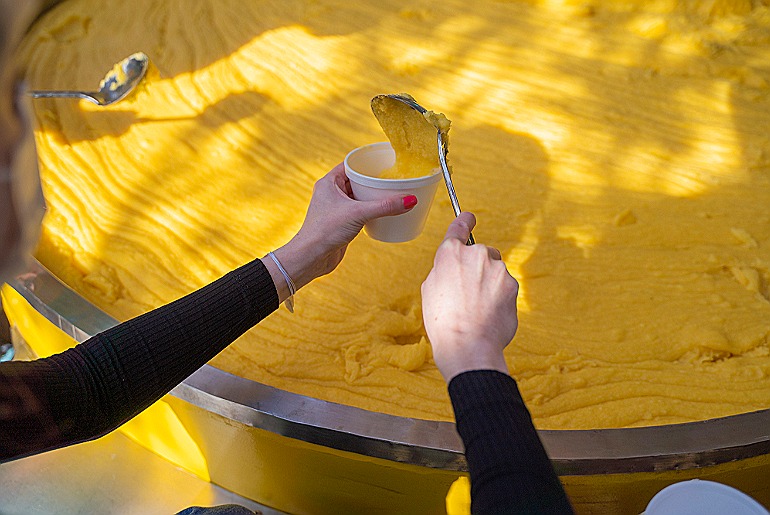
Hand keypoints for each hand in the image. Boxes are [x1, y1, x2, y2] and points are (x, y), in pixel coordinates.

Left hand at [265, 162, 417, 299]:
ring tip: (391, 194)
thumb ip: (385, 207)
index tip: (384, 163)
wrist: (311, 258)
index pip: (350, 165)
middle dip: (374, 181)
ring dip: (373, 196)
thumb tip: (410, 200)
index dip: (367, 163)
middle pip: (357, 181)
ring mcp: (336, 208)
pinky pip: (359, 211)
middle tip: (392, 179)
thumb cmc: (324, 231)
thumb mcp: (358, 214)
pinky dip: (370, 210)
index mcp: (329, 183)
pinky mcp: (341, 222)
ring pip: (358, 197)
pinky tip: (382, 213)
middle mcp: (331, 193)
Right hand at [421, 212, 518, 382]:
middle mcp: (475, 254)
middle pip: (480, 253)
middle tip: (467, 293)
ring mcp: (497, 268)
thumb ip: (444, 269)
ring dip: (489, 283)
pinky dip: (499, 297)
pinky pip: (505, 286)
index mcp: (450, 253)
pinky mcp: (512, 284)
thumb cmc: (443, 321)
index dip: (464, 221)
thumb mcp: (430, 289)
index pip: (459, 227)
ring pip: (494, 270)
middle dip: (477, 268)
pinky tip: (488, 314)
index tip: (469, 217)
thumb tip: (457, 268)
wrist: (468, 345)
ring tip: (477, 308)